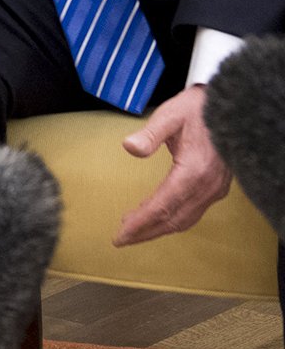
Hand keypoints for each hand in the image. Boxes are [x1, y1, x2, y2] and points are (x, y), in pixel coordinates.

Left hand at [114, 84, 231, 245]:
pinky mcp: (217, 188)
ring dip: (159, 229)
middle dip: (146, 232)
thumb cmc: (195, 109)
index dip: (140, 222)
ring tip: (134, 232)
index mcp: (193, 172)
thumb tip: (128, 147)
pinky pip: (194, 212)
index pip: (162, 206)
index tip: (120, 233)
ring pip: (185, 219)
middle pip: (174, 219)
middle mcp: (206, 187)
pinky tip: (159, 218)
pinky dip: (174, 220)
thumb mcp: (169, 116)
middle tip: (121, 240)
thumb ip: (149, 134)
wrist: (228, 108)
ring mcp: (215, 190)